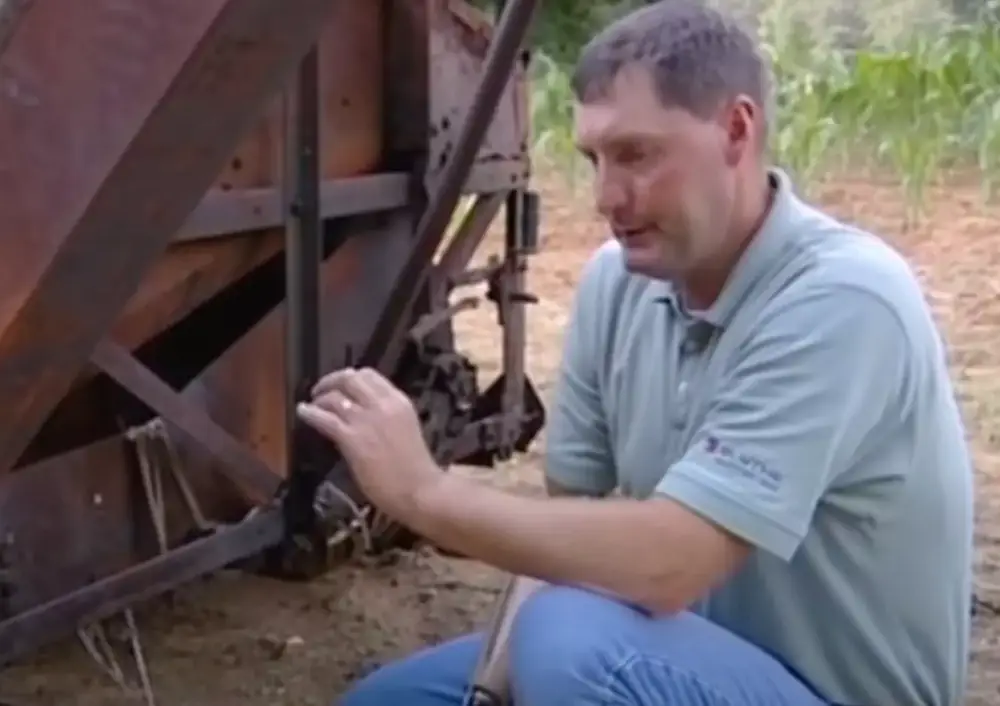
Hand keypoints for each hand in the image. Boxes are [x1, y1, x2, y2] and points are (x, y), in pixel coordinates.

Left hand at [296, 367, 440, 521]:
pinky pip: (325, 418)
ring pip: (336, 395)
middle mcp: (383, 404)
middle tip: (322, 390)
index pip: (370, 375)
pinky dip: (310, 413)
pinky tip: (303, 412)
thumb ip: (386, 417)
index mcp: (399, 401)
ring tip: (312, 403)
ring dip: (320, 397)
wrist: (420, 490)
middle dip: (332, 380)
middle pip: (350, 378)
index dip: (350, 378)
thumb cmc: (416, 468)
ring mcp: (367, 420)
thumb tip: (362, 414)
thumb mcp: (404, 429)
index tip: (342, 386)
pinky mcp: (352, 439)